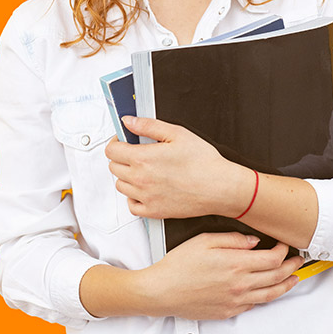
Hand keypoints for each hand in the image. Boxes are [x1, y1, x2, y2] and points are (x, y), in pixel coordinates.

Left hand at [105, 116, 252, 218]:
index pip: (111, 150)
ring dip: (126, 176)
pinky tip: (144, 189)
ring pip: (121, 186)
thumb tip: (128, 121)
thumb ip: (147, 125)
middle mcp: (140, 180)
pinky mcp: (154, 211)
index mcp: (143, 158)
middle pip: (114, 167)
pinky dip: (133, 197)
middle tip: (136, 153)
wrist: (221, 187)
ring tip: (143, 170)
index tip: (124, 140)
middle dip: (121, 157)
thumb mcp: (176, 133)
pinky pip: (131, 206)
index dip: (116, 142)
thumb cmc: (204, 161)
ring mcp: (146, 198)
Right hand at [147, 232, 303, 319]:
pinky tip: (268, 290)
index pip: (272, 258)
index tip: (284, 244)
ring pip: (271, 294)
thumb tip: (252, 241)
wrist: (163, 291)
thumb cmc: (178, 266)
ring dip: (286, 285)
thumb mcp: (203, 241)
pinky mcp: (230, 311)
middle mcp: (240, 284)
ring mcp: (237, 300)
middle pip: (277, 276)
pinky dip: (267, 296)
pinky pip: (256, 304)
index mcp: (235, 264)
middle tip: (297, 260)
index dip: (284, 250)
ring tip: (294, 278)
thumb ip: (231, 239)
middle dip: (291, 266)